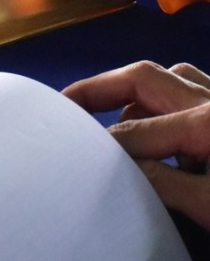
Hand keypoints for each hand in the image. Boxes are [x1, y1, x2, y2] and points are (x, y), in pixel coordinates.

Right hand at [64, 61, 209, 227]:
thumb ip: (163, 183)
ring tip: (115, 121)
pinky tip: (162, 126)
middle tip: (65, 106)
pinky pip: (195, 88)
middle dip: (100, 90)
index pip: (138, 129)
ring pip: (172, 77)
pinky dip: (168, 99)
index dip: (103, 144)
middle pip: (144, 77)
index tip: (73, 157)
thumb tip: (114, 165)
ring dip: (136, 93)